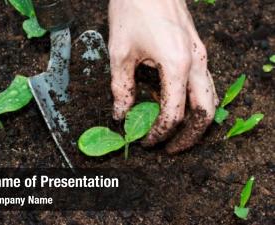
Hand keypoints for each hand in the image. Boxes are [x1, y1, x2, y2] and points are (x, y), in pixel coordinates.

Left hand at [108, 0, 218, 152]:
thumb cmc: (133, 9)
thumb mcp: (120, 53)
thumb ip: (121, 88)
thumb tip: (121, 115)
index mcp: (177, 65)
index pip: (174, 113)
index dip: (159, 133)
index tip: (146, 141)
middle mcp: (196, 63)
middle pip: (205, 113)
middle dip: (189, 136)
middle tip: (170, 148)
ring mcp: (200, 56)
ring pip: (209, 100)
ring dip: (195, 121)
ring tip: (175, 133)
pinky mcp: (196, 51)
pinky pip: (203, 85)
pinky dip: (193, 103)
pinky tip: (175, 105)